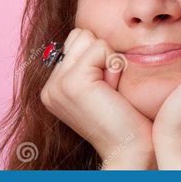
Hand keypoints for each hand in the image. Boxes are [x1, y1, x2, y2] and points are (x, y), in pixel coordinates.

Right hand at [40, 28, 155, 169]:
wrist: (131, 147)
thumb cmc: (125, 116)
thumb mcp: (101, 84)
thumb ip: (89, 61)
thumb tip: (92, 33)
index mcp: (54, 86)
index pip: (77, 39)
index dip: (100, 56)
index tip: (106, 88)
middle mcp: (50, 86)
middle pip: (81, 34)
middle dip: (103, 55)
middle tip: (110, 89)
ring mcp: (57, 85)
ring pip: (89, 38)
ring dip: (108, 59)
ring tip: (111, 89)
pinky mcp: (72, 83)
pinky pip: (100, 48)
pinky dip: (114, 65)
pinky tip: (113, 90)